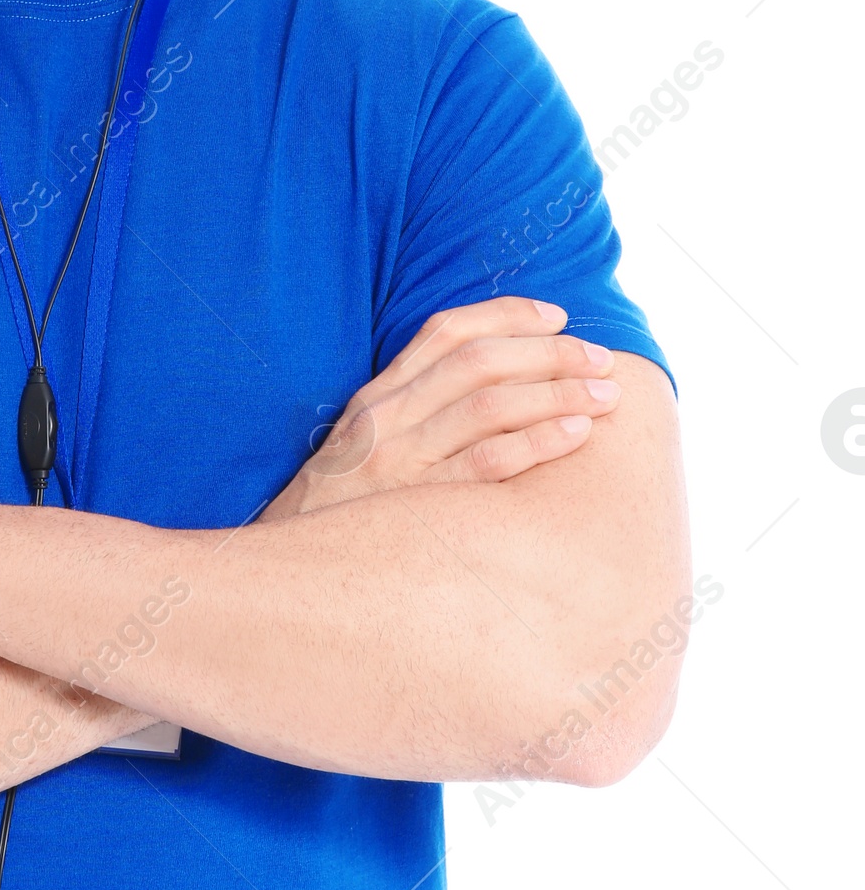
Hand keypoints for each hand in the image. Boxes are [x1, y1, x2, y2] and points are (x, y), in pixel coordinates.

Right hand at [260, 297, 620, 520]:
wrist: (284, 575)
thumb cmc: (341, 518)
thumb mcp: (363, 453)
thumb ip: (413, 419)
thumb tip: (491, 395)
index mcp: (377, 398)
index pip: (445, 332)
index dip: (506, 315)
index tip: (558, 316)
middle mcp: (386, 419)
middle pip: (479, 361)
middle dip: (550, 353)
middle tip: (602, 360)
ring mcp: (397, 460)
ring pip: (489, 404)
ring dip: (558, 393)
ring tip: (606, 397)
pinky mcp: (414, 505)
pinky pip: (486, 464)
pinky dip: (537, 441)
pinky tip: (576, 435)